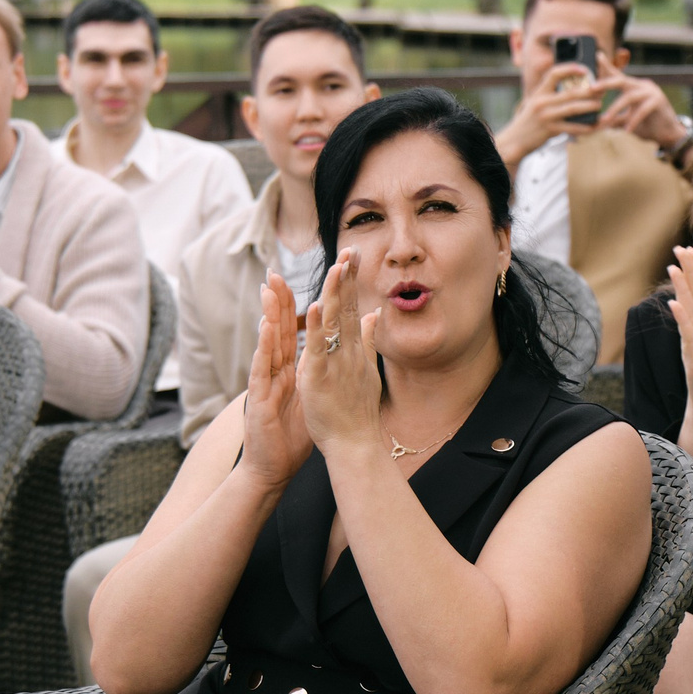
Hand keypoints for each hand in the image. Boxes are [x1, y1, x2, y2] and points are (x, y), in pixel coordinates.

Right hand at [237, 270, 313, 491]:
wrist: (272, 467)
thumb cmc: (292, 435)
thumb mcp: (312, 396)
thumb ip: (320, 372)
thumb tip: (333, 355)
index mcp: (290, 369)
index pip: (294, 331)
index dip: (298, 306)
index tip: (298, 282)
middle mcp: (275, 371)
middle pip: (278, 330)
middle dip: (278, 301)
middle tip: (276, 272)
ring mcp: (265, 382)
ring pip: (267, 343)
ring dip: (269, 315)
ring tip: (271, 289)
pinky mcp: (259, 397)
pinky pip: (262, 368)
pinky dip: (265, 346)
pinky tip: (268, 328)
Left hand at [296, 248, 385, 459]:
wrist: (356, 444)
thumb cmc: (357, 412)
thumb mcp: (366, 370)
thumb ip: (369, 340)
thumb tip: (376, 314)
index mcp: (354, 349)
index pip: (354, 308)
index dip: (352, 281)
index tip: (352, 255)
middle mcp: (348, 352)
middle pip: (347, 308)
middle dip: (347, 278)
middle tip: (350, 249)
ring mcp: (336, 364)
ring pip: (335, 323)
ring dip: (335, 294)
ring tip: (336, 267)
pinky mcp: (319, 378)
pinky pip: (317, 348)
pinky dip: (317, 327)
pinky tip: (316, 305)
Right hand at [496, 64, 607, 164]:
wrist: (515, 140)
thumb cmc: (529, 120)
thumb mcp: (535, 102)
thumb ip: (549, 95)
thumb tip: (572, 89)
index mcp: (539, 92)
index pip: (555, 73)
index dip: (570, 68)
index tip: (584, 69)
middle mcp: (542, 102)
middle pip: (570, 92)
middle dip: (588, 90)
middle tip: (601, 89)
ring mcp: (546, 116)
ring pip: (573, 108)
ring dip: (590, 106)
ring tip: (599, 105)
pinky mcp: (550, 130)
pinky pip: (572, 127)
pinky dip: (585, 127)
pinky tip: (593, 125)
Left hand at [595, 69, 687, 152]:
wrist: (668, 134)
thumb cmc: (647, 125)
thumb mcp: (626, 120)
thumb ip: (614, 118)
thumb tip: (597, 122)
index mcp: (633, 87)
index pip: (618, 75)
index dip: (607, 66)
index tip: (597, 55)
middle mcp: (642, 85)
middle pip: (621, 80)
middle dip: (605, 83)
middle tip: (592, 88)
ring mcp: (651, 91)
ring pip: (629, 96)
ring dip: (615, 109)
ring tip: (605, 120)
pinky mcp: (659, 101)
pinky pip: (642, 109)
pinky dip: (633, 120)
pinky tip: (627, 130)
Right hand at [665, 245, 692, 457]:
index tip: (690, 248)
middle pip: (692, 294)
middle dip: (687, 271)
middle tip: (679, 247)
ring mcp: (692, 341)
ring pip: (687, 310)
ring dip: (680, 289)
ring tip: (674, 268)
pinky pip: (687, 335)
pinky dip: (681, 320)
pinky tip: (675, 304)